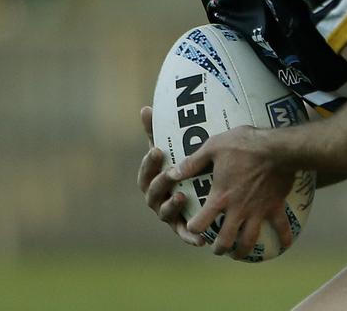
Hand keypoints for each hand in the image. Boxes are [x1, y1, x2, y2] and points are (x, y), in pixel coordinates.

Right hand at [137, 106, 205, 246]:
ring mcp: (167, 215)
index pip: (145, 171)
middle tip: (172, 172)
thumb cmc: (179, 166)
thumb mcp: (170, 149)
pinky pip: (185, 234)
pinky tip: (201, 238)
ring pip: (165, 212)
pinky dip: (191, 237)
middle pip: (153, 192)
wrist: (198, 190)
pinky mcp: (181, 229)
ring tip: (182, 198)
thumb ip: (157, 131)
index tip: (158, 150)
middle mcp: (155, 199)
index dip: (149, 162)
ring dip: (172, 206)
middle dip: (162, 182)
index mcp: (150, 180)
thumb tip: (145, 108)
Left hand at [152, 124, 295, 258]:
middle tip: (218, 249)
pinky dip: (283, 238)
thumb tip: (172, 173)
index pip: (200, 223)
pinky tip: (284, 246)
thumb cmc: (244, 145)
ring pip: (249, 240)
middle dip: (220, 248)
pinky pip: (281, 227)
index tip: (193, 226)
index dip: (193, 228)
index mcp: (220, 197)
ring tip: (239, 254)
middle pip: (226, 239)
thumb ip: (193, 162)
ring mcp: (257, 210)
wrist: (277, 148)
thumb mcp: (213, 147)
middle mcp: (237, 209)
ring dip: (243, 250)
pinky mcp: (275, 207)